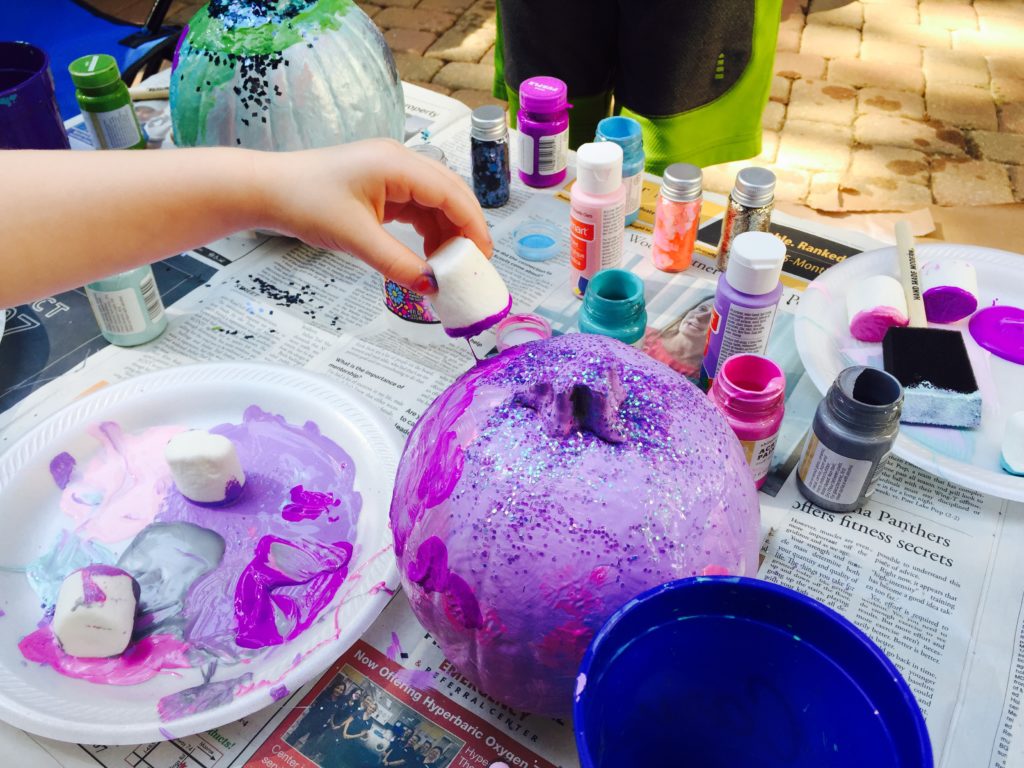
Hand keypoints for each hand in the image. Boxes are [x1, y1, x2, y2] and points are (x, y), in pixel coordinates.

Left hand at [258, 139, 491, 294]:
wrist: (268, 190)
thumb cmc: (303, 200)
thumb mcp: (356, 238)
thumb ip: (397, 264)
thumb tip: (430, 286)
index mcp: (397, 164)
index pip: (451, 193)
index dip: (473, 225)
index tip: (482, 256)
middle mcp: (399, 162)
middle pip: (451, 194)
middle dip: (465, 229)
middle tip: (472, 265)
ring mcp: (391, 173)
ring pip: (436, 202)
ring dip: (446, 233)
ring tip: (447, 266)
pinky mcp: (383, 186)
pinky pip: (418, 207)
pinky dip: (428, 230)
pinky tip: (428, 254)